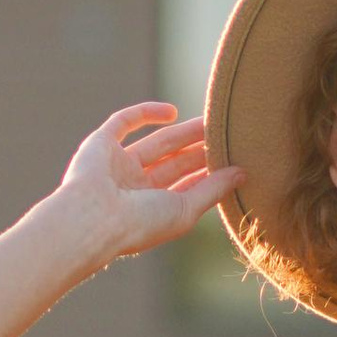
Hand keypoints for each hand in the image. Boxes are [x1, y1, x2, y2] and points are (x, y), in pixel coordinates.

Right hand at [53, 103, 244, 261]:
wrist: (93, 217)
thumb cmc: (140, 223)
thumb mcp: (185, 210)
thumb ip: (213, 190)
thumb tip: (242, 173)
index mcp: (152, 211)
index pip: (185, 188)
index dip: (208, 175)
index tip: (234, 162)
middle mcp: (135, 189)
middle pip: (175, 163)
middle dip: (200, 150)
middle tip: (227, 135)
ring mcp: (118, 166)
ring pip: (157, 143)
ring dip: (184, 132)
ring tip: (213, 121)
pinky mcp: (101, 144)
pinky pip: (124, 122)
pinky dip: (146, 114)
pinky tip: (172, 112)